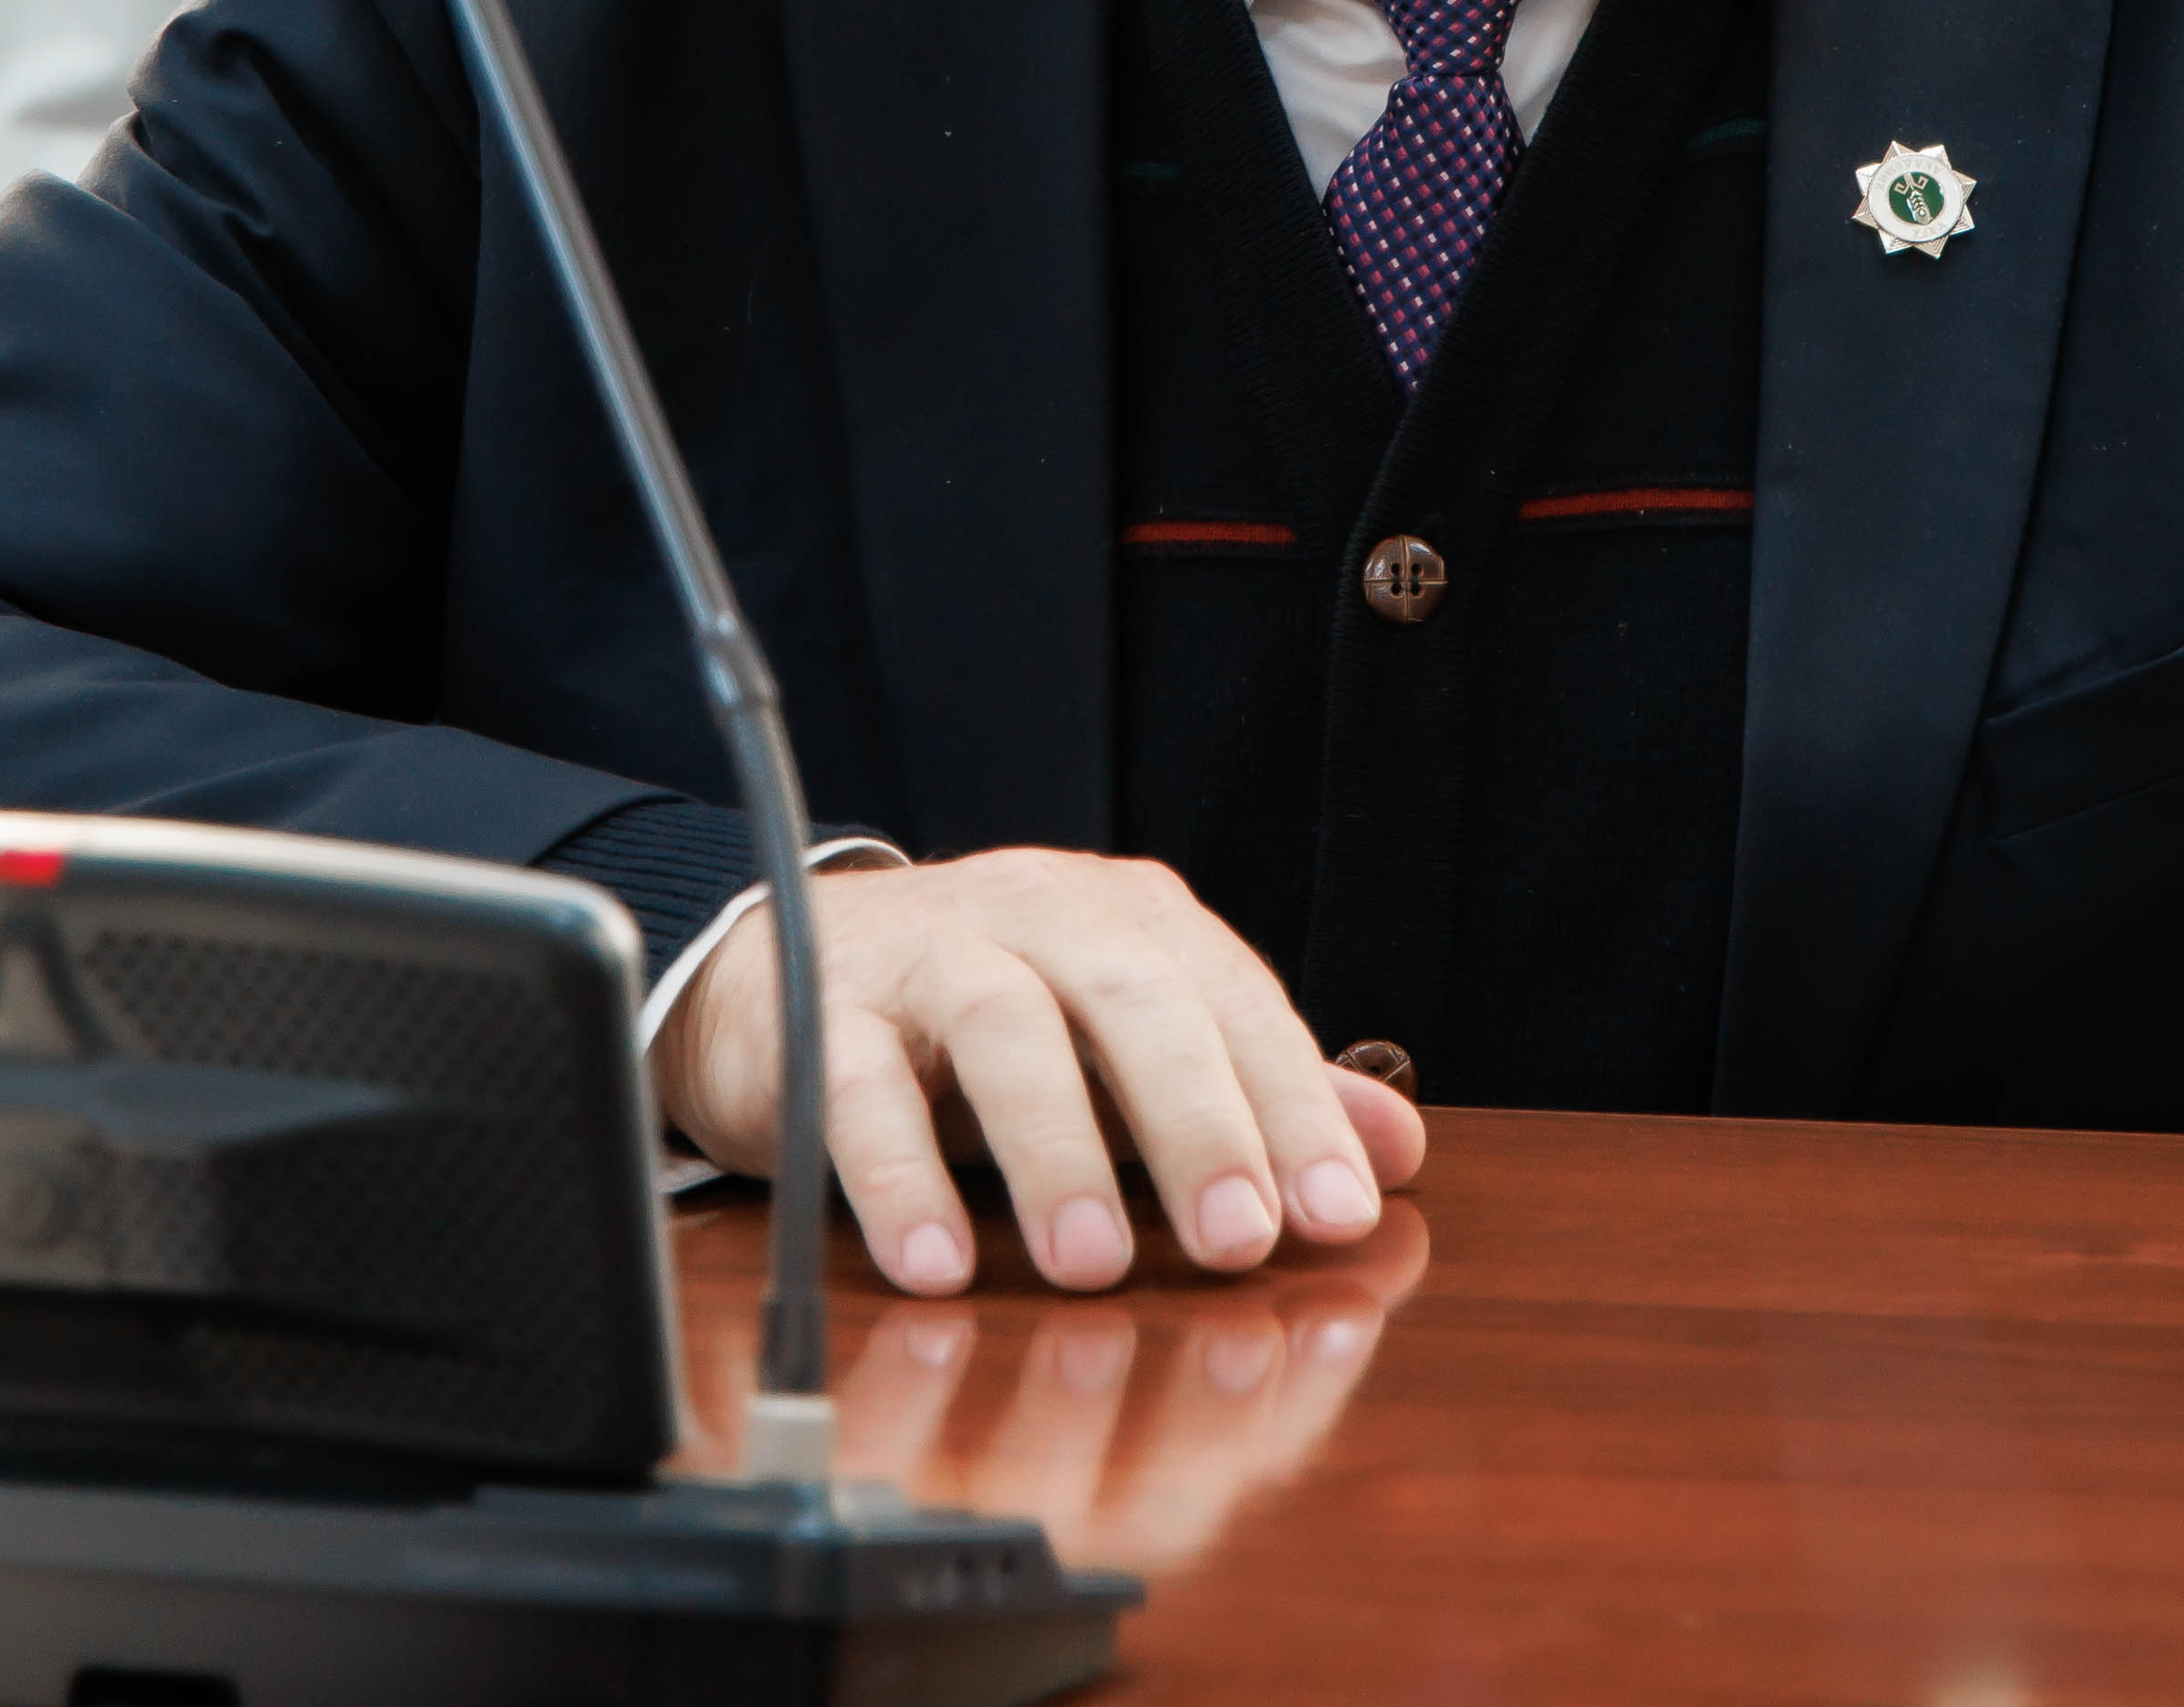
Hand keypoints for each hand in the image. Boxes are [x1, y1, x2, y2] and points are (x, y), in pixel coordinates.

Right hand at [652, 848, 1425, 1295]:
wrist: (785, 957)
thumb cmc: (991, 1019)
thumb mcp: (1129, 1053)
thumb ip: (1258, 1094)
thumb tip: (1397, 1148)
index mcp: (1137, 923)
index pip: (1238, 1008)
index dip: (1295, 1110)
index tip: (1342, 1217)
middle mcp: (1044, 916)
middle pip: (1135, 1004)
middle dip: (1197, 1125)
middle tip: (1239, 1243)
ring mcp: (930, 955)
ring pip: (1005, 1031)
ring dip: (1056, 1153)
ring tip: (1093, 1266)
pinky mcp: (820, 1009)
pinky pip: (859, 1087)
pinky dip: (898, 1178)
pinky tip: (936, 1265)